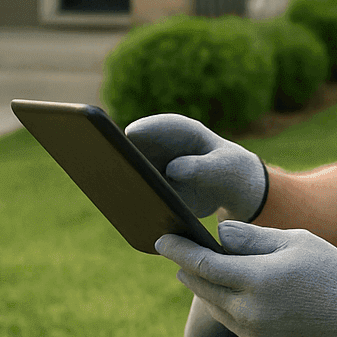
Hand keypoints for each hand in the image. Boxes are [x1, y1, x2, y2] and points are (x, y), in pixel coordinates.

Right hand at [125, 114, 267, 220]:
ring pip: (133, 168)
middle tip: (108, 162)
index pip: (163, 126)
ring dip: (122, 177)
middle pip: (139, 146)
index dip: (146, 128)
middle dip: (124, 153)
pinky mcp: (152, 185)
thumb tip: (174, 170)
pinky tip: (126, 210)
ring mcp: (155, 165)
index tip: (131, 134)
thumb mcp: (223, 168)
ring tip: (112, 190)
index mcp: (184, 132)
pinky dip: (131, 196)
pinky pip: (138, 189)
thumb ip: (203, 168)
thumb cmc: (228, 170)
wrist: (228, 188)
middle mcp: (163, 146)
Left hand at [156, 220, 336, 336]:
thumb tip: (217, 233)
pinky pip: (235, 326)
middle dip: (188, 269)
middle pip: (202, 288)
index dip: (179, 251)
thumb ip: (250, 237)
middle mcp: (251, 312)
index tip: (161, 240)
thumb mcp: (292, 240)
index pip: (203, 263)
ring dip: (207, 290)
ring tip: (205, 272)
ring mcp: (255, 335)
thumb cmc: (329, 268)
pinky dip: (230, 308)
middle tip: (178, 254)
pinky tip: (236, 295)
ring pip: (216, 309)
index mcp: (258, 279)